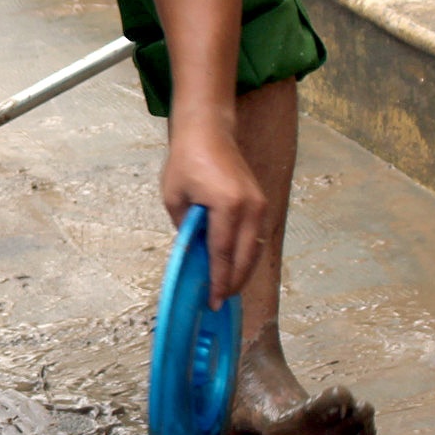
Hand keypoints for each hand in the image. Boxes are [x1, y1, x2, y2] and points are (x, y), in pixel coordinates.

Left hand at [160, 121, 265, 305]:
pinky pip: (255, 236)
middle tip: (220, 301)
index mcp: (227, 205)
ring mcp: (259, 204)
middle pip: (244, 257)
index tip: (214, 301)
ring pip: (254, 249)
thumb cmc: (185, 162)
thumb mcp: (174, 198)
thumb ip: (186, 230)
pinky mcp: (261, 202)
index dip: (219, 280)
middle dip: (233, 282)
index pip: (223, 253)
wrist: (208, 132)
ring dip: (242, 271)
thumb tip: (195, 256)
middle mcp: (250, 207)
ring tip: (227, 289)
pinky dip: (246, 254)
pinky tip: (235, 267)